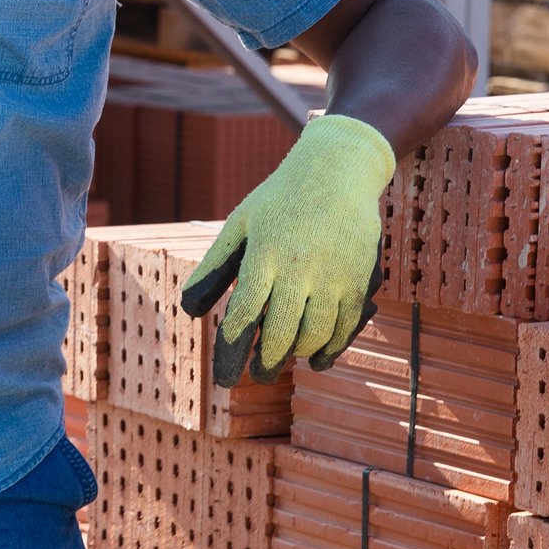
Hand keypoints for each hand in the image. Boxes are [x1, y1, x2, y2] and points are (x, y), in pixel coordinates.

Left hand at [180, 114, 395, 385]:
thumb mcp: (240, 223)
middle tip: (258, 376)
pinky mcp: (358, 280)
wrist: (337, 172)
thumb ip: (215, 265)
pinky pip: (344, 327)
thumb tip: (190, 309)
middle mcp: (299, 268)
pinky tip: (318, 357)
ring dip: (297, 354)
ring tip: (283, 359)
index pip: (244, 314)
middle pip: (281, 332)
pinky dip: (331, 348)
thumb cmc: (279, 199)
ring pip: (314, 335)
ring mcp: (332, 276)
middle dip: (267, 362)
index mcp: (264, 254)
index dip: (233, 350)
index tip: (226, 376)